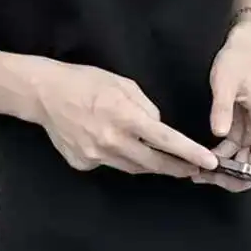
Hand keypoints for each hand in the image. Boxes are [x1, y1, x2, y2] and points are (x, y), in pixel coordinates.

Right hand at [32, 61, 218, 177]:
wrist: (43, 94)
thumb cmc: (84, 81)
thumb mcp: (122, 84)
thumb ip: (146, 108)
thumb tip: (159, 127)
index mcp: (125, 117)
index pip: (166, 140)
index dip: (189, 153)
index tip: (207, 162)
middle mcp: (112, 141)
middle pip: (153, 163)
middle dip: (177, 167)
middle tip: (192, 169)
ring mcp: (95, 155)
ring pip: (133, 167)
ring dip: (150, 164)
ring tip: (162, 160)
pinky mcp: (82, 163)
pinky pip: (109, 164)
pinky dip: (118, 157)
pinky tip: (111, 143)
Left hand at [199, 25, 250, 190]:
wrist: (238, 48)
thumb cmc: (237, 61)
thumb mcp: (224, 82)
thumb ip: (222, 108)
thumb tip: (221, 133)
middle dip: (241, 176)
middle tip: (214, 180)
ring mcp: (250, 129)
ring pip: (244, 160)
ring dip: (226, 171)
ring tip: (199, 174)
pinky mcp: (239, 129)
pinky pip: (232, 151)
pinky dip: (219, 159)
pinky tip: (202, 163)